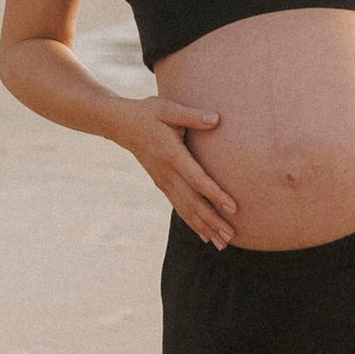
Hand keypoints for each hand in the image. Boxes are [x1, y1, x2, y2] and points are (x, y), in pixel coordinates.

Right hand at [118, 96, 237, 246]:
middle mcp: (167, 174)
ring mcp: (163, 181)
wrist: (121, 124)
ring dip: (204, 228)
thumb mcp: (168, 109)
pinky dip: (192, 223)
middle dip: (213, 221)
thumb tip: (217, 119)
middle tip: (232, 236)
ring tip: (222, 244)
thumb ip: (192, 116)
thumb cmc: (148, 113)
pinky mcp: (161, 184)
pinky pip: (179, 207)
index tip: (233, 208)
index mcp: (172, 155)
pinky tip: (205, 236)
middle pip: (193, 202)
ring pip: (185, 210)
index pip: (197, 179)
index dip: (215, 194)